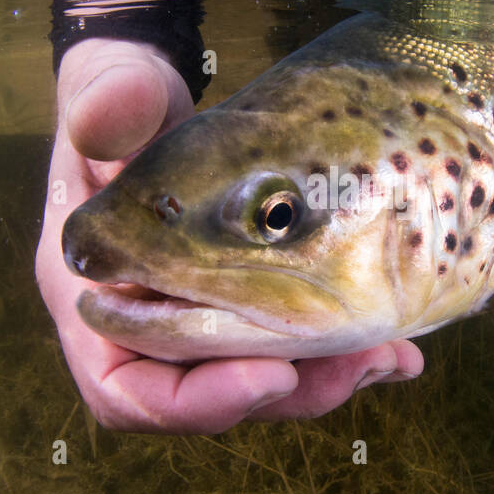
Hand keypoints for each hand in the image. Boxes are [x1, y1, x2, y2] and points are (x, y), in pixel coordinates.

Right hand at [34, 36, 422, 433]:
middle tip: (358, 365)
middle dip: (287, 394)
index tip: (270, 376)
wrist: (158, 104)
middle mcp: (142, 328)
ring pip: (257, 386)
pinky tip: (398, 347)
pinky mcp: (241, 312)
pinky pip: (285, 354)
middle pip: (208, 403)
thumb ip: (107, 100)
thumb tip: (105, 117)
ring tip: (391, 356)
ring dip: (325, 381)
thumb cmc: (126, 100)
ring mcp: (195, 324)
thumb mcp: (114, 90)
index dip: (194, 402)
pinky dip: (338, 356)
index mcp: (94, 296)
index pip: (127, 392)